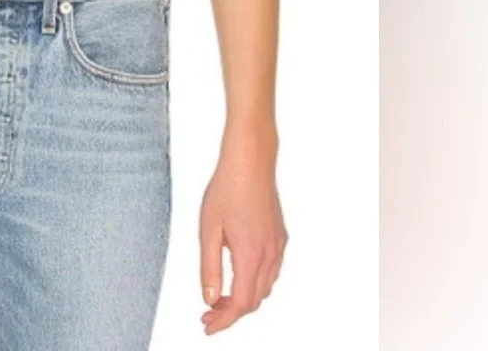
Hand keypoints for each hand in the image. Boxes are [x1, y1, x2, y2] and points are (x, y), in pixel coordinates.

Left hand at [198, 126, 287, 334]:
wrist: (250, 161)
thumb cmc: (226, 189)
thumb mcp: (208, 229)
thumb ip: (209, 267)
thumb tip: (210, 298)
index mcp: (250, 254)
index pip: (241, 303)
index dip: (224, 321)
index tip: (207, 326)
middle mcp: (270, 254)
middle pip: (255, 300)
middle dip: (232, 313)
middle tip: (208, 314)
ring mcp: (278, 246)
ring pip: (265, 287)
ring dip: (244, 298)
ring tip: (219, 298)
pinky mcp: (280, 237)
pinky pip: (271, 271)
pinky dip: (255, 282)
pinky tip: (238, 276)